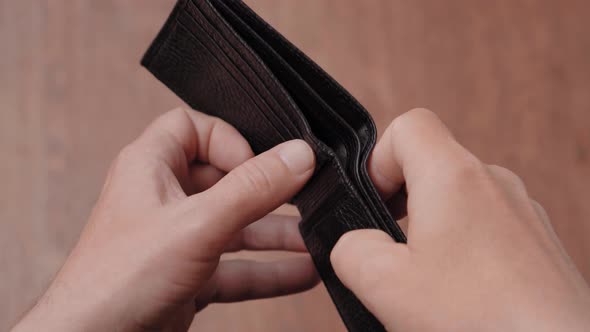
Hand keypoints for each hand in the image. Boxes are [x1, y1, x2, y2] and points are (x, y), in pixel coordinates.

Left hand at [13, 108, 317, 330]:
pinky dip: (268, 270)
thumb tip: (298, 155)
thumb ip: (251, 189)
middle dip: (267, 192)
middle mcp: (164, 198)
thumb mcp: (197, 224)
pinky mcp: (188, 274)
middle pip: (225, 179)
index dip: (229, 140)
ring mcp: (177, 239)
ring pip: (235, 226)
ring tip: (315, 240)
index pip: (193, 128)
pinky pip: (236, 265)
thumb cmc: (117, 280)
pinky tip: (302, 273)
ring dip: (275, 234)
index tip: (258, 164)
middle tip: (305, 197)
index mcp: (151, 167)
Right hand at [331, 109, 589, 330]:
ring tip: (428, 281)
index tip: (374, 203)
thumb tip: (355, 243)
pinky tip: (462, 295)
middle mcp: (496, 183)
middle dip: (402, 205)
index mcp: (456, 176)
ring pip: (460, 200)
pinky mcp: (540, 244)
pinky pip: (488, 229)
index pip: (409, 125)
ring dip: (433, 232)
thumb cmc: (486, 323)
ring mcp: (523, 212)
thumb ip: (350, 249)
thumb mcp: (384, 285)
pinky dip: (466, 251)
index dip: (378, 159)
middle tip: (395, 253)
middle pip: (432, 165)